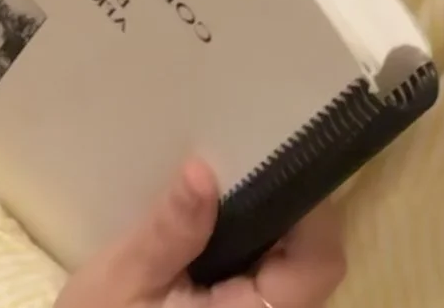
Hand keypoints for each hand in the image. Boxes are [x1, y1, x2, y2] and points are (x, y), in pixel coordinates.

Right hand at [55, 162, 346, 307]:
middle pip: (312, 264)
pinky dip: (251, 252)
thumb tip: (202, 173)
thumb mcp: (126, 278)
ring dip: (267, 233)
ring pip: (293, 273)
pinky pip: (269, 282)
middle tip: (237, 165)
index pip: (318, 263)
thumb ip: (170, 231)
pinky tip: (214, 229)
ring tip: (221, 192)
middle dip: (285, 214)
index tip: (273, 160)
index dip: (310, 212)